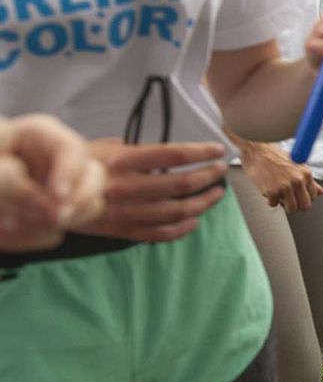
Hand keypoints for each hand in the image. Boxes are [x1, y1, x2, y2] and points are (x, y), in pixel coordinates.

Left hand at [0, 115, 105, 251]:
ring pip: (81, 210)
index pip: (71, 149)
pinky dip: (26, 239)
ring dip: (44, 223)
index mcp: (37, 136)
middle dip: (79, 201)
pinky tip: (1, 232)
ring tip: (4, 226)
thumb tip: (42, 199)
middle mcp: (53, 162)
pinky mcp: (42, 217)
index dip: (71, 172)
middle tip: (57, 220)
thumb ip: (7, 178)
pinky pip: (51, 234)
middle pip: (94, 176)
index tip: (57, 197)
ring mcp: (52, 191)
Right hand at [80, 140, 228, 242]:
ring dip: (202, 203)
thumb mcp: (102, 147)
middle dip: (207, 176)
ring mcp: (124, 212)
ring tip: (216, 194)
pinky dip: (182, 229)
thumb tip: (167, 154)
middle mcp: (125, 187)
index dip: (200, 152)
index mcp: (121, 160)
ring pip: (175, 211)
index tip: (218, 150)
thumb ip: (135, 150)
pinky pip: (159, 234)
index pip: (172, 154)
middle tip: (220, 170)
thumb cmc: (75, 165)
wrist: (43, 193)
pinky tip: (195, 220)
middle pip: (179, 183)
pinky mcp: (121, 231)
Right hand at [241, 143, 322, 213]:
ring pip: (291, 209)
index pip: (313, 197)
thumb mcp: (296, 165)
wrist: (256, 149)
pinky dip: (269, 199)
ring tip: (278, 195)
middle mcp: (298, 180)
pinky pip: (273, 204)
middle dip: (296, 205)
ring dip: (283, 204)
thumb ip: (309, 181)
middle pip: (304, 206)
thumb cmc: (275, 156)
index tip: (296, 196)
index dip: (303, 199)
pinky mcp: (272, 191)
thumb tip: (322, 192)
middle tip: (287, 199)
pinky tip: (267, 188)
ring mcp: (286, 186)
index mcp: (306, 174)